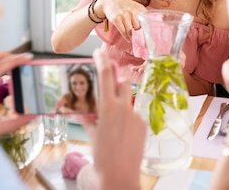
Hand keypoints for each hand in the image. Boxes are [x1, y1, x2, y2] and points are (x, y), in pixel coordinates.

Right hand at [83, 50, 144, 189]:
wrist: (119, 177)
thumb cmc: (102, 158)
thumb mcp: (92, 136)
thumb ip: (90, 120)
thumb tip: (84, 112)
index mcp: (108, 107)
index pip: (106, 75)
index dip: (102, 60)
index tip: (99, 51)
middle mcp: (124, 108)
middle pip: (122, 81)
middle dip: (116, 81)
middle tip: (108, 87)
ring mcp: (136, 116)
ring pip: (128, 100)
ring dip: (120, 104)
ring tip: (113, 121)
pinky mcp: (144, 125)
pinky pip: (135, 115)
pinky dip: (127, 120)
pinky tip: (122, 134)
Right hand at [97, 0, 146, 41]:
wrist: (111, 0)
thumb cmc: (126, 7)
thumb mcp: (136, 8)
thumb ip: (143, 17)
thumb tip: (149, 31)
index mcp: (140, 8)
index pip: (147, 22)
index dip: (148, 31)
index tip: (149, 38)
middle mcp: (132, 11)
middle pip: (138, 28)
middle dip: (139, 35)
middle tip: (140, 40)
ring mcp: (124, 15)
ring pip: (130, 31)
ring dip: (132, 38)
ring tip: (134, 40)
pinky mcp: (116, 19)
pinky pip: (123, 31)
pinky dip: (126, 37)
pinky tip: (128, 39)